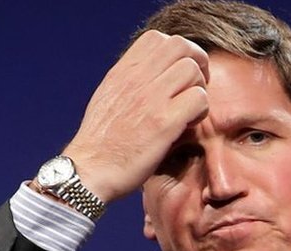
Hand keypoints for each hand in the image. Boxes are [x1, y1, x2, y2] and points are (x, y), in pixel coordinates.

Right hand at [62, 30, 209, 202]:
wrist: (89, 171)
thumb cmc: (101, 142)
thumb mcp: (108, 98)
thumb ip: (130, 81)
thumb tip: (152, 72)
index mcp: (122, 72)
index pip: (157, 38)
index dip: (177, 51)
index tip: (180, 73)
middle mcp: (136, 79)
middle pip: (180, 46)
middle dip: (196, 62)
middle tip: (196, 86)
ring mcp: (151, 99)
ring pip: (192, 70)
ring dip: (199, 88)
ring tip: (191, 109)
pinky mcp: (163, 123)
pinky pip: (198, 99)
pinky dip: (201, 111)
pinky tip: (189, 124)